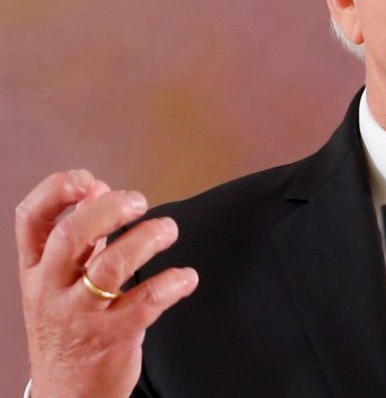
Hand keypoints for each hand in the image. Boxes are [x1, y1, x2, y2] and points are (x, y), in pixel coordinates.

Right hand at [16, 169, 198, 397]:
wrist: (67, 395)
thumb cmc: (69, 327)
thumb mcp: (60, 282)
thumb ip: (81, 237)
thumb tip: (97, 188)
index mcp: (35, 270)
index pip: (30, 219)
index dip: (55, 191)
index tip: (88, 178)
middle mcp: (49, 290)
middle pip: (71, 236)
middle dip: (109, 209)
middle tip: (140, 201)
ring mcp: (79, 316)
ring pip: (111, 267)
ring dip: (147, 239)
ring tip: (169, 230)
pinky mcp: (112, 337)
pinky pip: (146, 301)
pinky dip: (173, 282)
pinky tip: (187, 277)